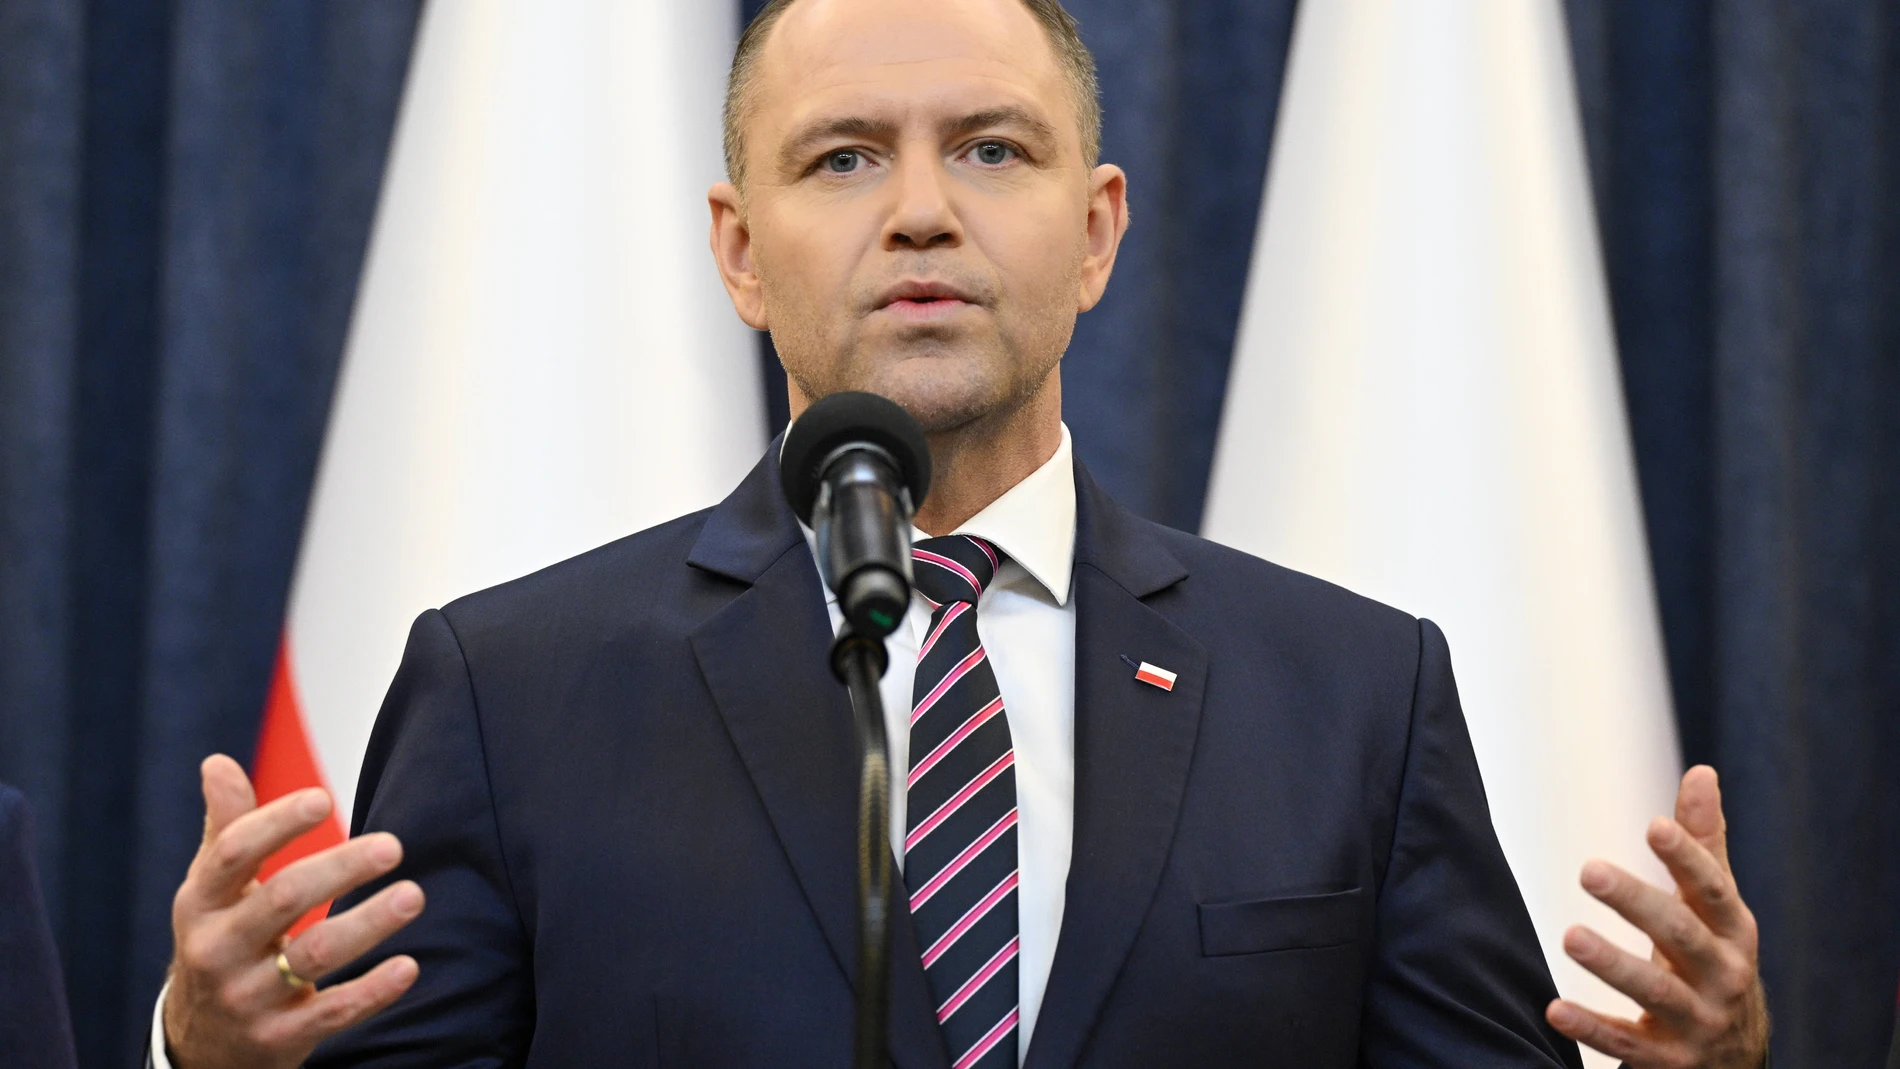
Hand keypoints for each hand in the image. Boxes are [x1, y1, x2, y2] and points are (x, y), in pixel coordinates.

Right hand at [162, 755, 425, 1068]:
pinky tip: (409, 965)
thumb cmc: (223, 941)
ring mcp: (246, 998)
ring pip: (313, 956)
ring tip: (413, 895)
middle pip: (282, 899)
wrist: (203, 1042)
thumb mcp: (213, 890)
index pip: (233, 854)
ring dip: (368, 924)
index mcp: (200, 903)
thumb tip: (217, 762)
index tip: (324, 798)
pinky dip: (373, 991)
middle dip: (340, 869)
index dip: (277, 823)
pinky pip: (332, 1013)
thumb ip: (227, 828)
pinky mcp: (278, 1038)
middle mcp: (216, 950)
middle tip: (393, 845)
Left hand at [1545, 766, 1768, 1068]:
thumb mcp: (1715, 907)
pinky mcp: (1669, 1060)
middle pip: (1680, 935)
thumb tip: (1700, 772)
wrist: (1735, 1056)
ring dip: (1613, 964)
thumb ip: (1704, 845)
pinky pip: (1628, 1045)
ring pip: (1655, 991)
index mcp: (1733, 932)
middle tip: (1590, 870)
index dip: (1686, 858)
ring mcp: (1698, 1020)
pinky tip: (1555, 1008)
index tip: (1654, 825)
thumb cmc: (1714, 958)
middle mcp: (1723, 976)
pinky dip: (1593, 1028)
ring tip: (1570, 936)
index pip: (1712, 890)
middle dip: (1637, 903)